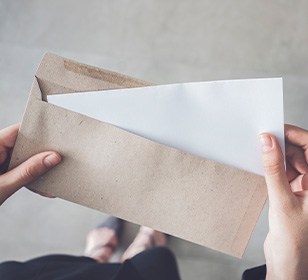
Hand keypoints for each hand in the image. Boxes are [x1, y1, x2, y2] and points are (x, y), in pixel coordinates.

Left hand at [0, 124, 60, 205]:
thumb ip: (28, 171)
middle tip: (60, 158)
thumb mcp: (2, 187)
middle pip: (24, 144)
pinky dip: (31, 178)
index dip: (38, 131)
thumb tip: (52, 158)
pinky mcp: (2, 172)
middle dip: (43, 152)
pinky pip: (21, 169)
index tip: (57, 135)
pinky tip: (43, 187)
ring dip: (39, 167)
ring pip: (25, 158)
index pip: (17, 131)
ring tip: (54, 174)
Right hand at [260, 124, 307, 279]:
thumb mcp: (282, 200)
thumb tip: (268, 143)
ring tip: (260, 152)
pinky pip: (284, 173)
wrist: (287, 262)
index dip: (295, 136)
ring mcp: (305, 188)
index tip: (275, 129)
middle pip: (301, 153)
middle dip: (283, 145)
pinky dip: (274, 168)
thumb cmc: (294, 240)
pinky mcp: (293, 192)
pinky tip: (263, 167)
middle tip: (262, 139)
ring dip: (277, 157)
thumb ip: (274, 169)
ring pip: (292, 162)